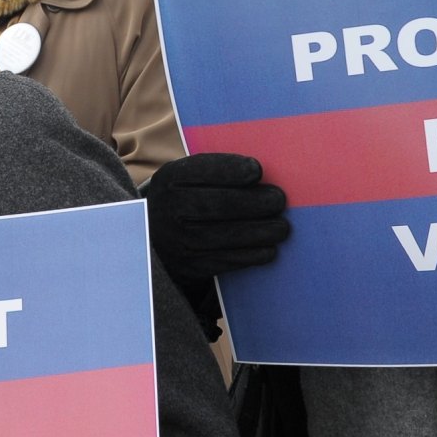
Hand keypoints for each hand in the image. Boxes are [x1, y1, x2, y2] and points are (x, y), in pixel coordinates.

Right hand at [141, 153, 288, 284]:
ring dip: (260, 232)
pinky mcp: (189, 266)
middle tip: (279, 200)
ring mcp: (178, 240)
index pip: (203, 170)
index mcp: (170, 179)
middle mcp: (170, 209)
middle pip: (219, 204)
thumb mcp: (188, 178)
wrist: (155, 237)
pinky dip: (251, 256)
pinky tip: (269, 250)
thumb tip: (262, 175)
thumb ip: (218, 172)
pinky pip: (225, 261)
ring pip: (226, 236)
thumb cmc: (187, 198)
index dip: (232, 170)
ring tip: (282, 228)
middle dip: (255, 202)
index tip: (257, 170)